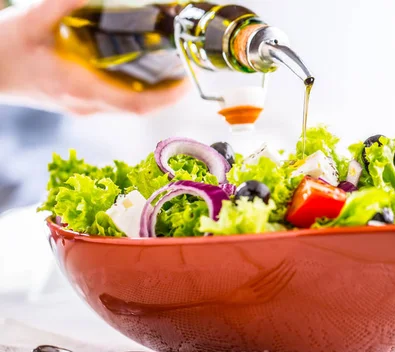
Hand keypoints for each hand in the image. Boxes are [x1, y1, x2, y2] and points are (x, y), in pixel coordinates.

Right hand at [0, 0, 189, 114]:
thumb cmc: (3, 50)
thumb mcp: (32, 20)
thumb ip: (64, 3)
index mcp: (80, 88)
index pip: (135, 104)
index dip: (166, 97)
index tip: (185, 83)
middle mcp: (87, 103)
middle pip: (139, 107)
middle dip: (167, 92)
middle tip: (185, 68)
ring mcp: (84, 106)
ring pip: (130, 106)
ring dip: (155, 92)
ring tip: (172, 68)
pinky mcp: (80, 102)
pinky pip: (118, 101)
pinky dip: (138, 89)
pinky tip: (144, 70)